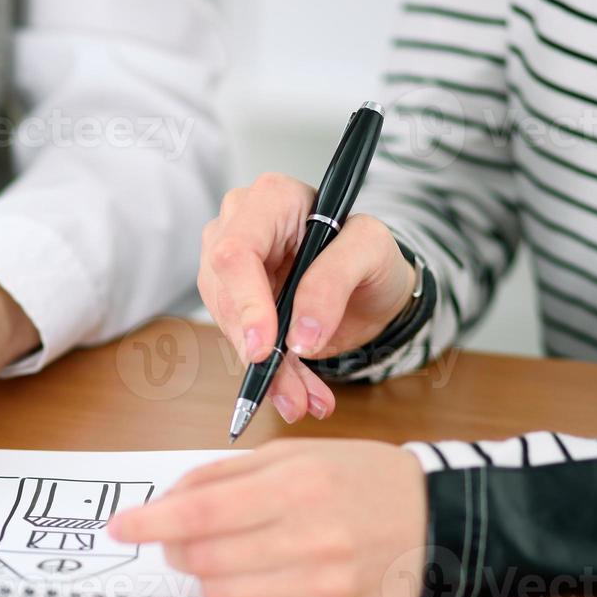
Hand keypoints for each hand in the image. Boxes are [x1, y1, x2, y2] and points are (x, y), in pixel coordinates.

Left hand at [109, 440, 427, 596]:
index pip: (199, 514)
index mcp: (296, 487)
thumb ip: (224, 475)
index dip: (150, 523)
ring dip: (206, 574)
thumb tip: (167, 501)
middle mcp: (310, 539)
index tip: (120, 528)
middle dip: (175, 548)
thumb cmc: (358, 478)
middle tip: (177, 537)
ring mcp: (322, 586)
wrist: (439, 518)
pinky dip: (244, 595)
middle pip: (202, 558)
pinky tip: (264, 573)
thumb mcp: (294, 454)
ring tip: (226, 553)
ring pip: (223, 592)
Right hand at [199, 173, 416, 423]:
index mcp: (271, 198)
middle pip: (225, 293)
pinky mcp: (235, 304)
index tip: (264, 348)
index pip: (237, 250)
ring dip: (266, 372)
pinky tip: (297, 394)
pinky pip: (242, 344)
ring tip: (303, 398)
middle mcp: (239, 227)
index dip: (245, 302)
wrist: (371, 285)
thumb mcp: (371, 251)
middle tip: (291, 390)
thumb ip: (335, 281)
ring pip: (229, 326)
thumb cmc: (371, 254)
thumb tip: (300, 334)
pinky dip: (270, 377)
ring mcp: (230, 268)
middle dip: (257, 348)